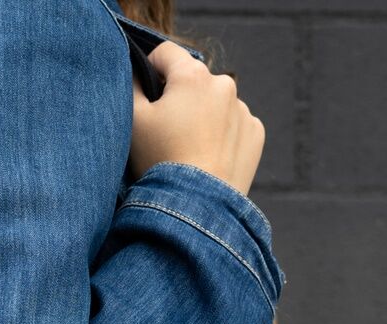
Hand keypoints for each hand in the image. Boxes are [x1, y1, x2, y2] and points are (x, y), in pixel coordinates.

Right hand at [129, 41, 264, 196]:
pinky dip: (220, 138)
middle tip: (164, 135)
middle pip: (192, 81)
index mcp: (192, 75)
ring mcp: (243, 110)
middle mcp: (224, 84)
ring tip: (186, 152)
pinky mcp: (255, 134)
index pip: (164, 53)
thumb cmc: (160, 162)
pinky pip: (233, 127)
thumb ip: (131, 88)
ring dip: (200, 119)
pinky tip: (206, 160)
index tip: (144, 97)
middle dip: (178, 100)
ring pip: (214, 104)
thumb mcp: (132, 121)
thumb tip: (138, 76)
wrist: (196, 206)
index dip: (148, 70)